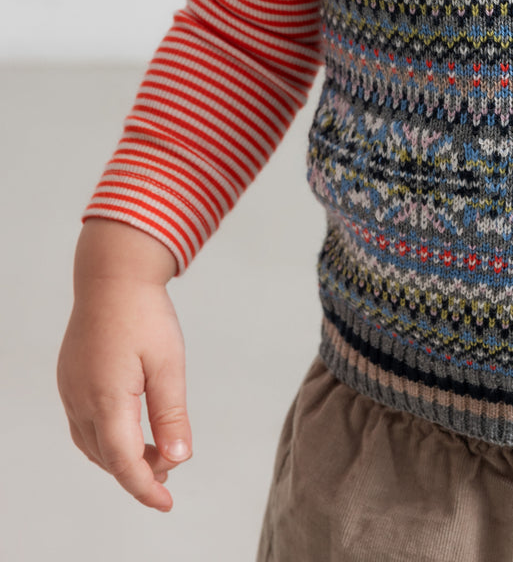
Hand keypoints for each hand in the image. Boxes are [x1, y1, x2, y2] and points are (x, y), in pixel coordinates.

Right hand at [57, 220, 190, 510]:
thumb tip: (178, 458)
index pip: (124, 462)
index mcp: (107, 397)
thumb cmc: (144, 313)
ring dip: (121, 456)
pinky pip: (84, 424)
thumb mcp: (168, 363)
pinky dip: (106, 437)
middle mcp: (81, 399)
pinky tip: (129, 429)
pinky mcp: (69, 380)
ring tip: (155, 452)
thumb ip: (171, 414)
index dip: (145, 488)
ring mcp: (70, 390)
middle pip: (107, 457)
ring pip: (92, 444)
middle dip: (138, 471)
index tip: (167, 504)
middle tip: (171, 468)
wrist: (112, 273)